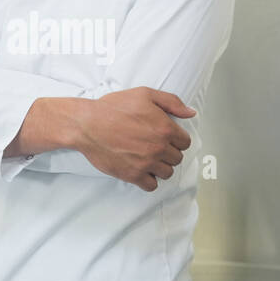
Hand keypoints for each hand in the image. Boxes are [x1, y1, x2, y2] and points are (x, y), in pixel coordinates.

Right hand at [73, 87, 194, 191]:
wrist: (87, 124)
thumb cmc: (113, 107)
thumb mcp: (145, 94)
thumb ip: (172, 102)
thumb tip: (191, 113)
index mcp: (165, 128)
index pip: (185, 142)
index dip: (176, 139)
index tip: (166, 138)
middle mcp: (158, 147)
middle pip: (177, 158)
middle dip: (169, 153)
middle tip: (155, 147)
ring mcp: (146, 163)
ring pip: (167, 173)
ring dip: (160, 167)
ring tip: (149, 158)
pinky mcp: (132, 175)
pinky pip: (151, 185)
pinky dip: (149, 180)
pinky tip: (142, 169)